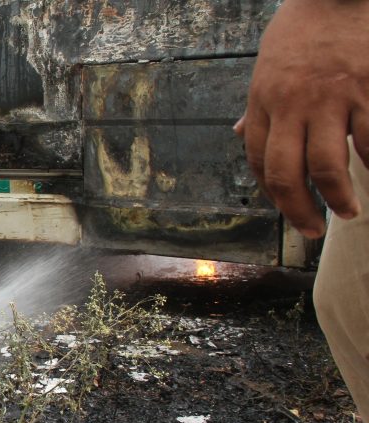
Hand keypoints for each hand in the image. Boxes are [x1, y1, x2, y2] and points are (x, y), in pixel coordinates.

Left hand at [237, 0, 368, 237]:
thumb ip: (258, 105)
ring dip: (338, 198)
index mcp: (264, 100)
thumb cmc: (304, 28)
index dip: (271, 192)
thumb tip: (238, 134)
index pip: (258, 161)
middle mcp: (292, 104)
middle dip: (298, 211)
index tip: (286, 208)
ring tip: (347, 212)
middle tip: (311, 230)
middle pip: (287, 174)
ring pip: (328, 167)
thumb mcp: (267, 64)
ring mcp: (332, 99)